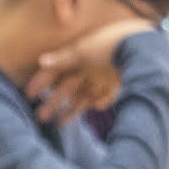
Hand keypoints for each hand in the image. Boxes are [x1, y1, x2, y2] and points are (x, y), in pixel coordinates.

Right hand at [25, 18, 153, 123]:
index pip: (54, 71)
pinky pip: (105, 96)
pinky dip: (100, 102)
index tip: (28, 95)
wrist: (140, 44)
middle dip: (53, 102)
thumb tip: (40, 60)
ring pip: (83, 96)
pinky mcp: (117, 83)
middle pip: (67, 87)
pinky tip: (97, 107)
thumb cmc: (108, 44)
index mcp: (78, 57)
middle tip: (40, 118)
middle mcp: (88, 67)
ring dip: (72, 110)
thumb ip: (62, 58)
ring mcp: (103, 76)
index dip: (41, 82)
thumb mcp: (82, 51)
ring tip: (61, 125)